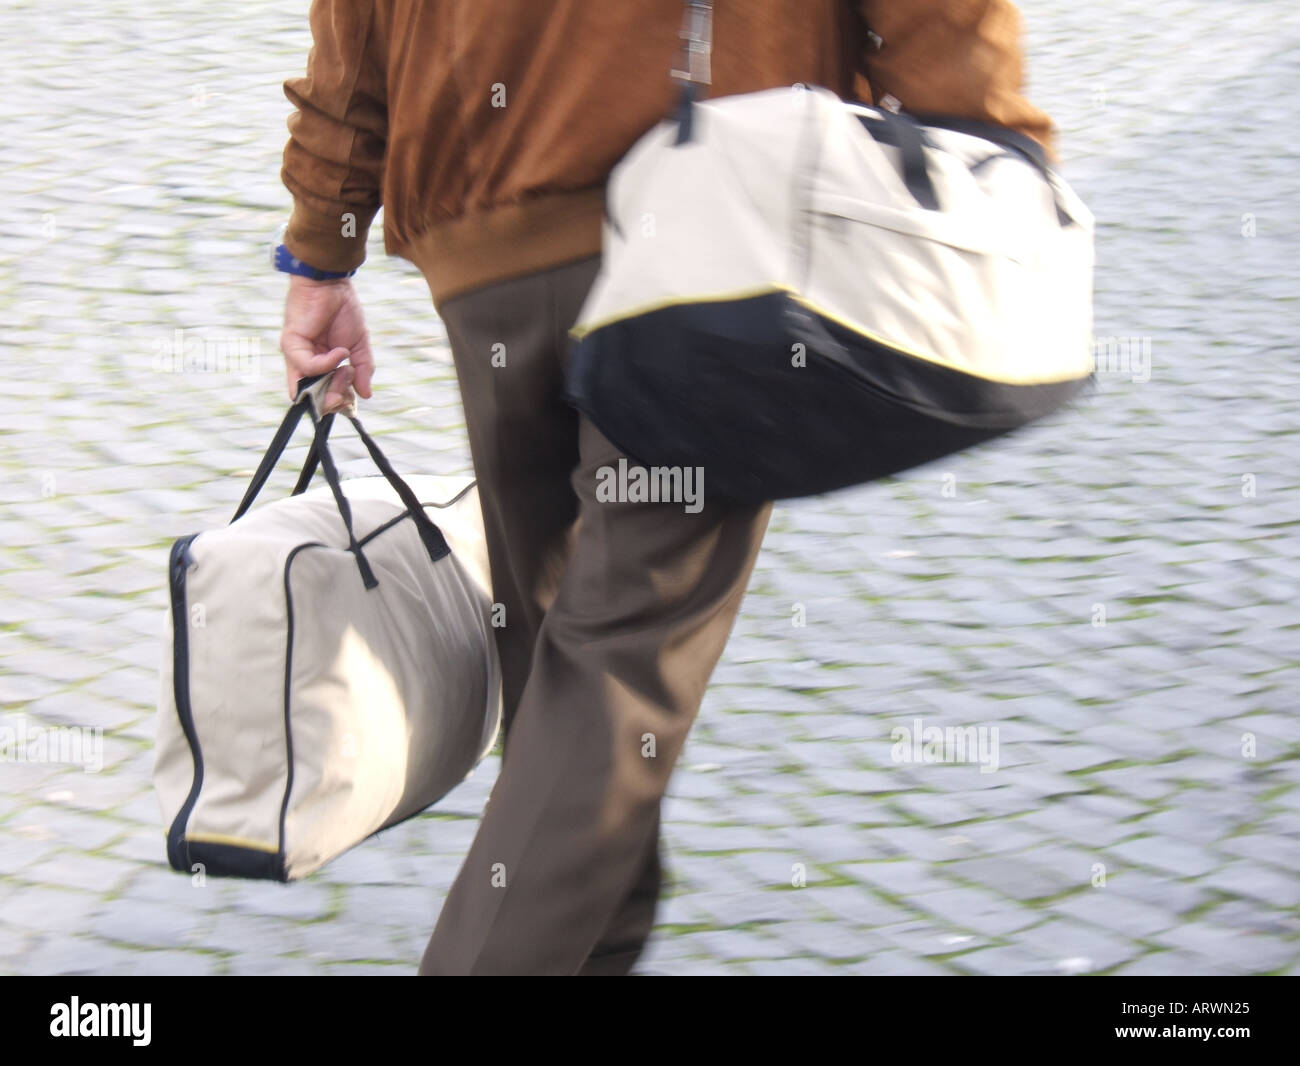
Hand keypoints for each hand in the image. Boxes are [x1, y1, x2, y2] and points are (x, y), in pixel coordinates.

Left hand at [279, 274, 374, 413]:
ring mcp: (297, 356)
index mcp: (322, 365)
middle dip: (335, 400)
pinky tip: (340, 352)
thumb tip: (366, 394)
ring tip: (347, 370)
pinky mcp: (291, 345)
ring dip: (331, 386)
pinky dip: (327, 363)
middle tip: (349, 392)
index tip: (354, 398)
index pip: (326, 395)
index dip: (339, 403)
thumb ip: (362, 370)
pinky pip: (309, 367)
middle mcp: (306, 364)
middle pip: (316, 397)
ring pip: (309, 388)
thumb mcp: (359, 346)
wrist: (332, 284)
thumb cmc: (344, 311)